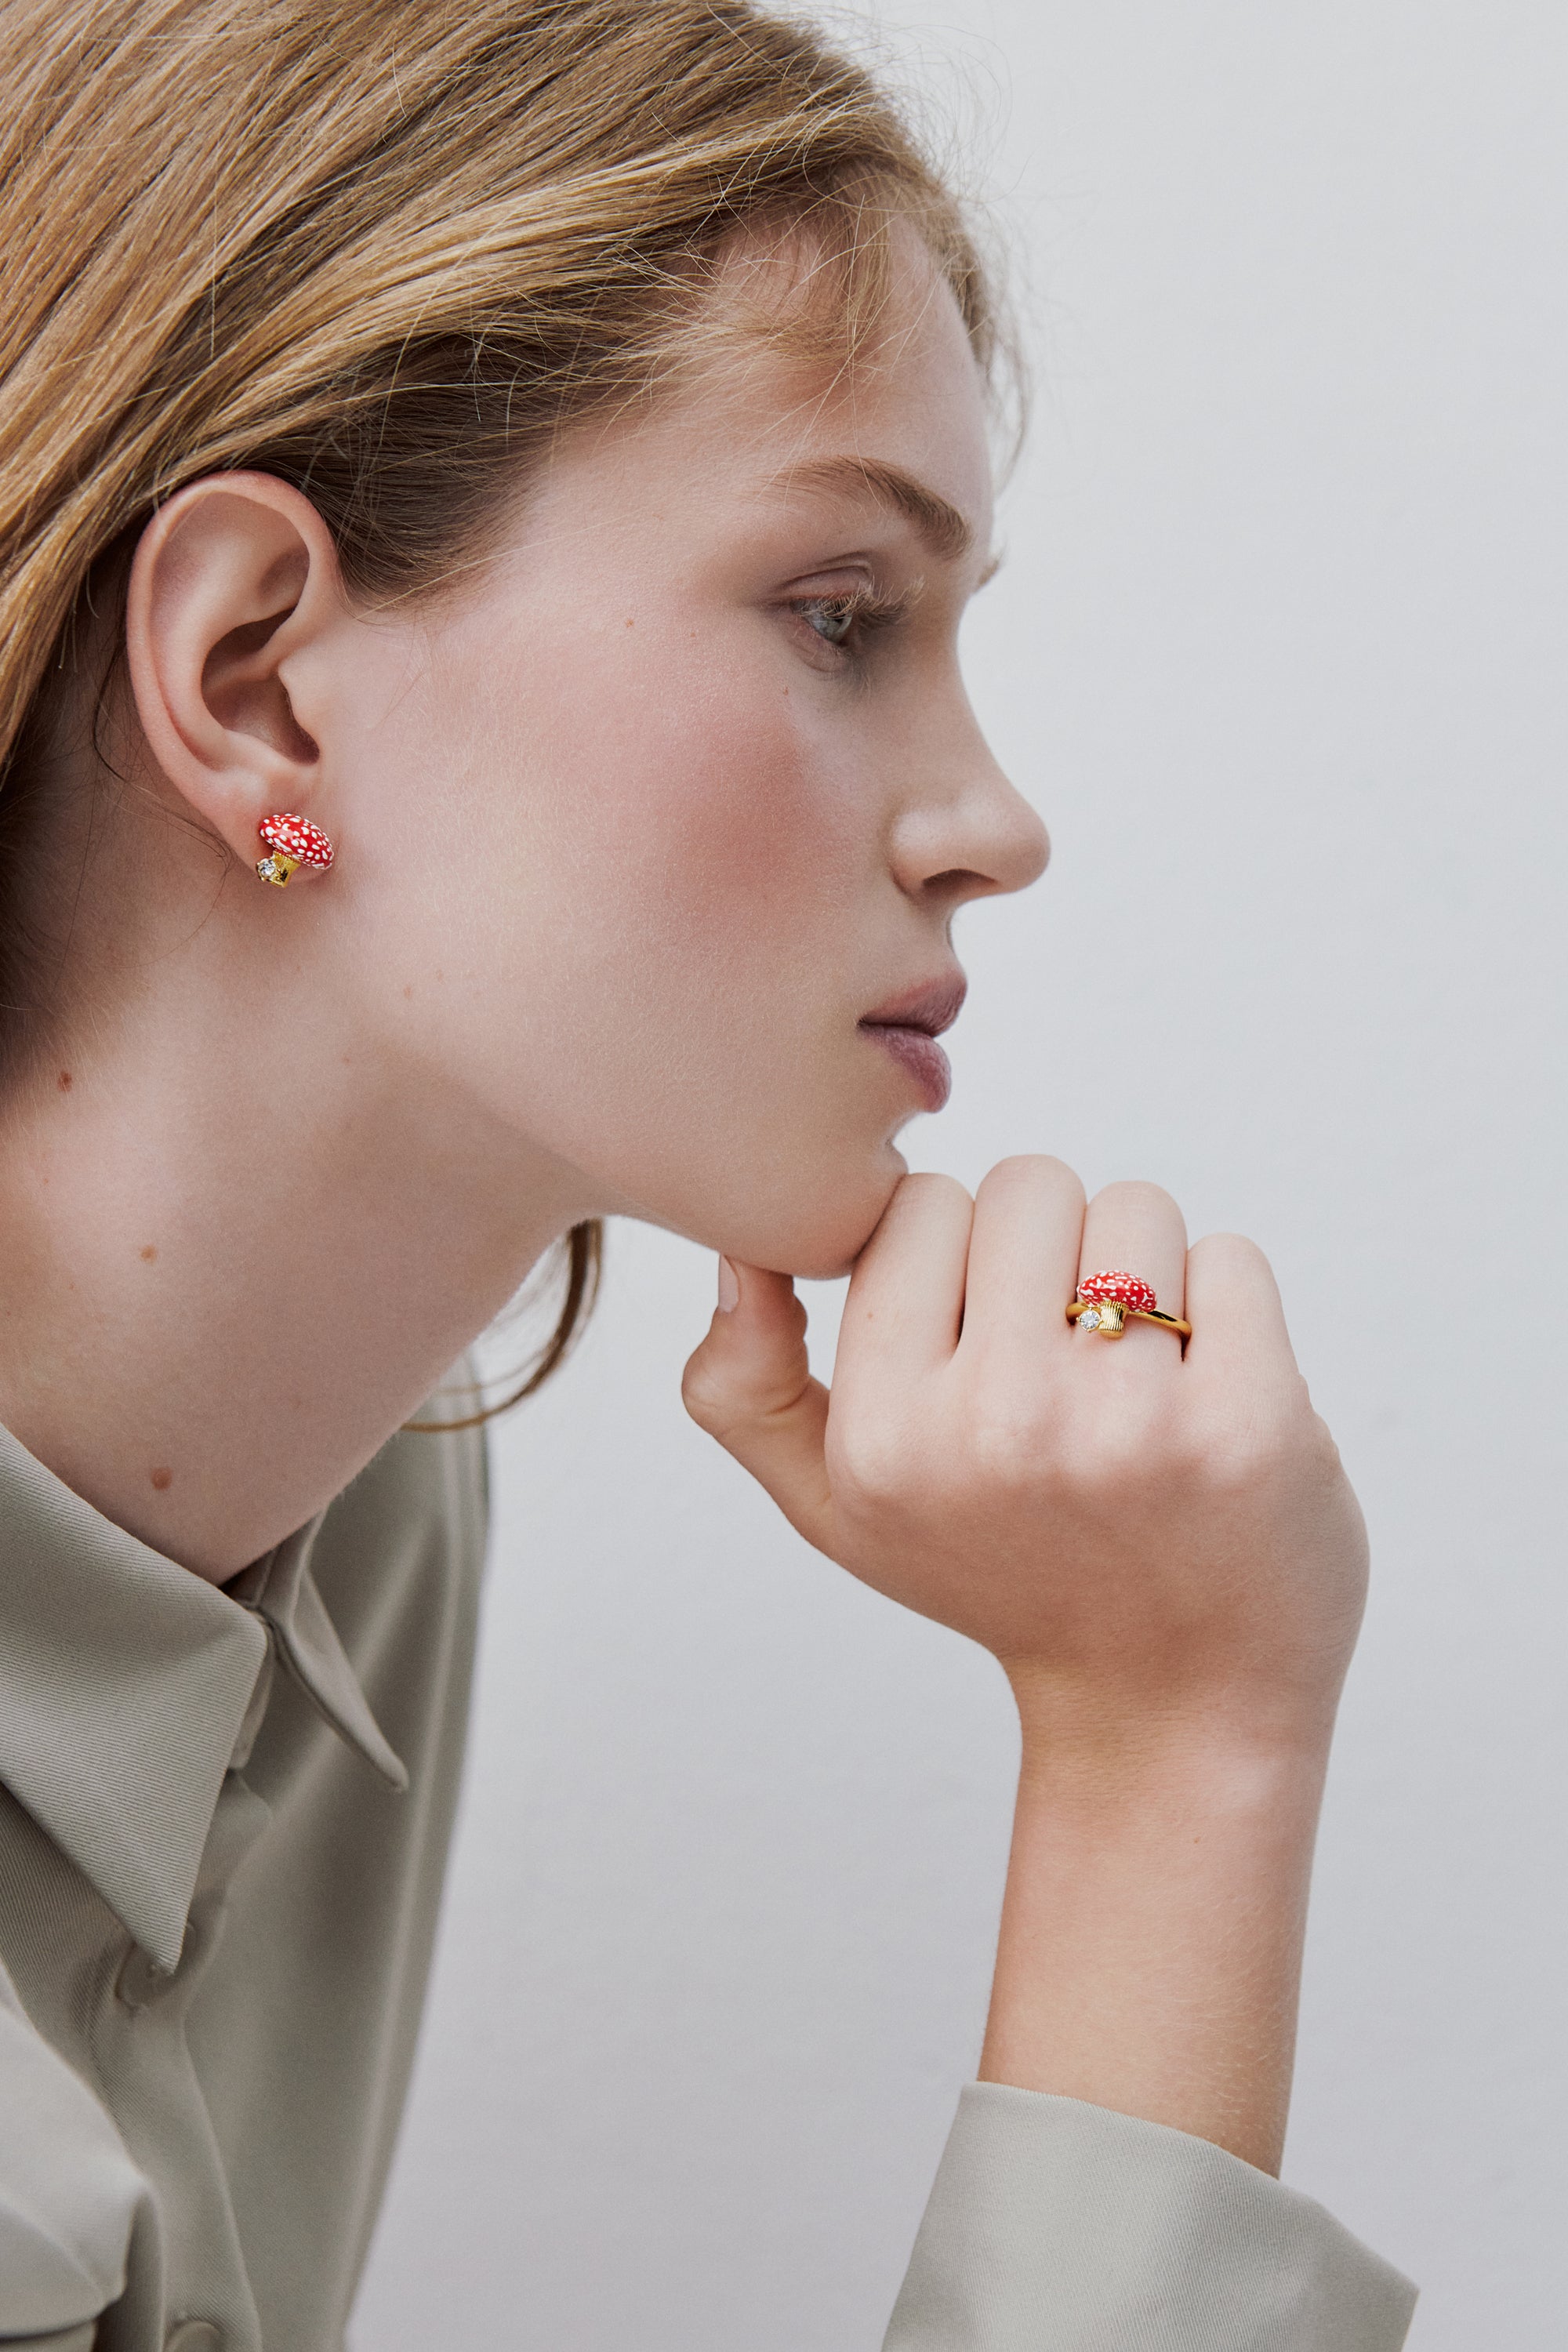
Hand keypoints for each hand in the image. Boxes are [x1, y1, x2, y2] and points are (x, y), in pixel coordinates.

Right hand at [682, 1155, 1366, 1752]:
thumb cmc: (1003, 1576)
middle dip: (1051, 1252)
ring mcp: (1131, 1426)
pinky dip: (1228, 1309)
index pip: (917, 1204)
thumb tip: (739, 1251)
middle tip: (1065, 1365)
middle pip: (1029, 1185)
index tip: (979, 1339)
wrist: (1172, 1706)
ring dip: (1145, 1276)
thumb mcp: (836, 1509)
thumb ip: (745, 1389)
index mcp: (886, 1437)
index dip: (956, 1255)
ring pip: (1135, 1208)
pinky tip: (1207, 1399)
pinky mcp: (1250, 1425)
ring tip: (1136, 1385)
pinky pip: (1233, 1259)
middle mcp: (999, 1428)